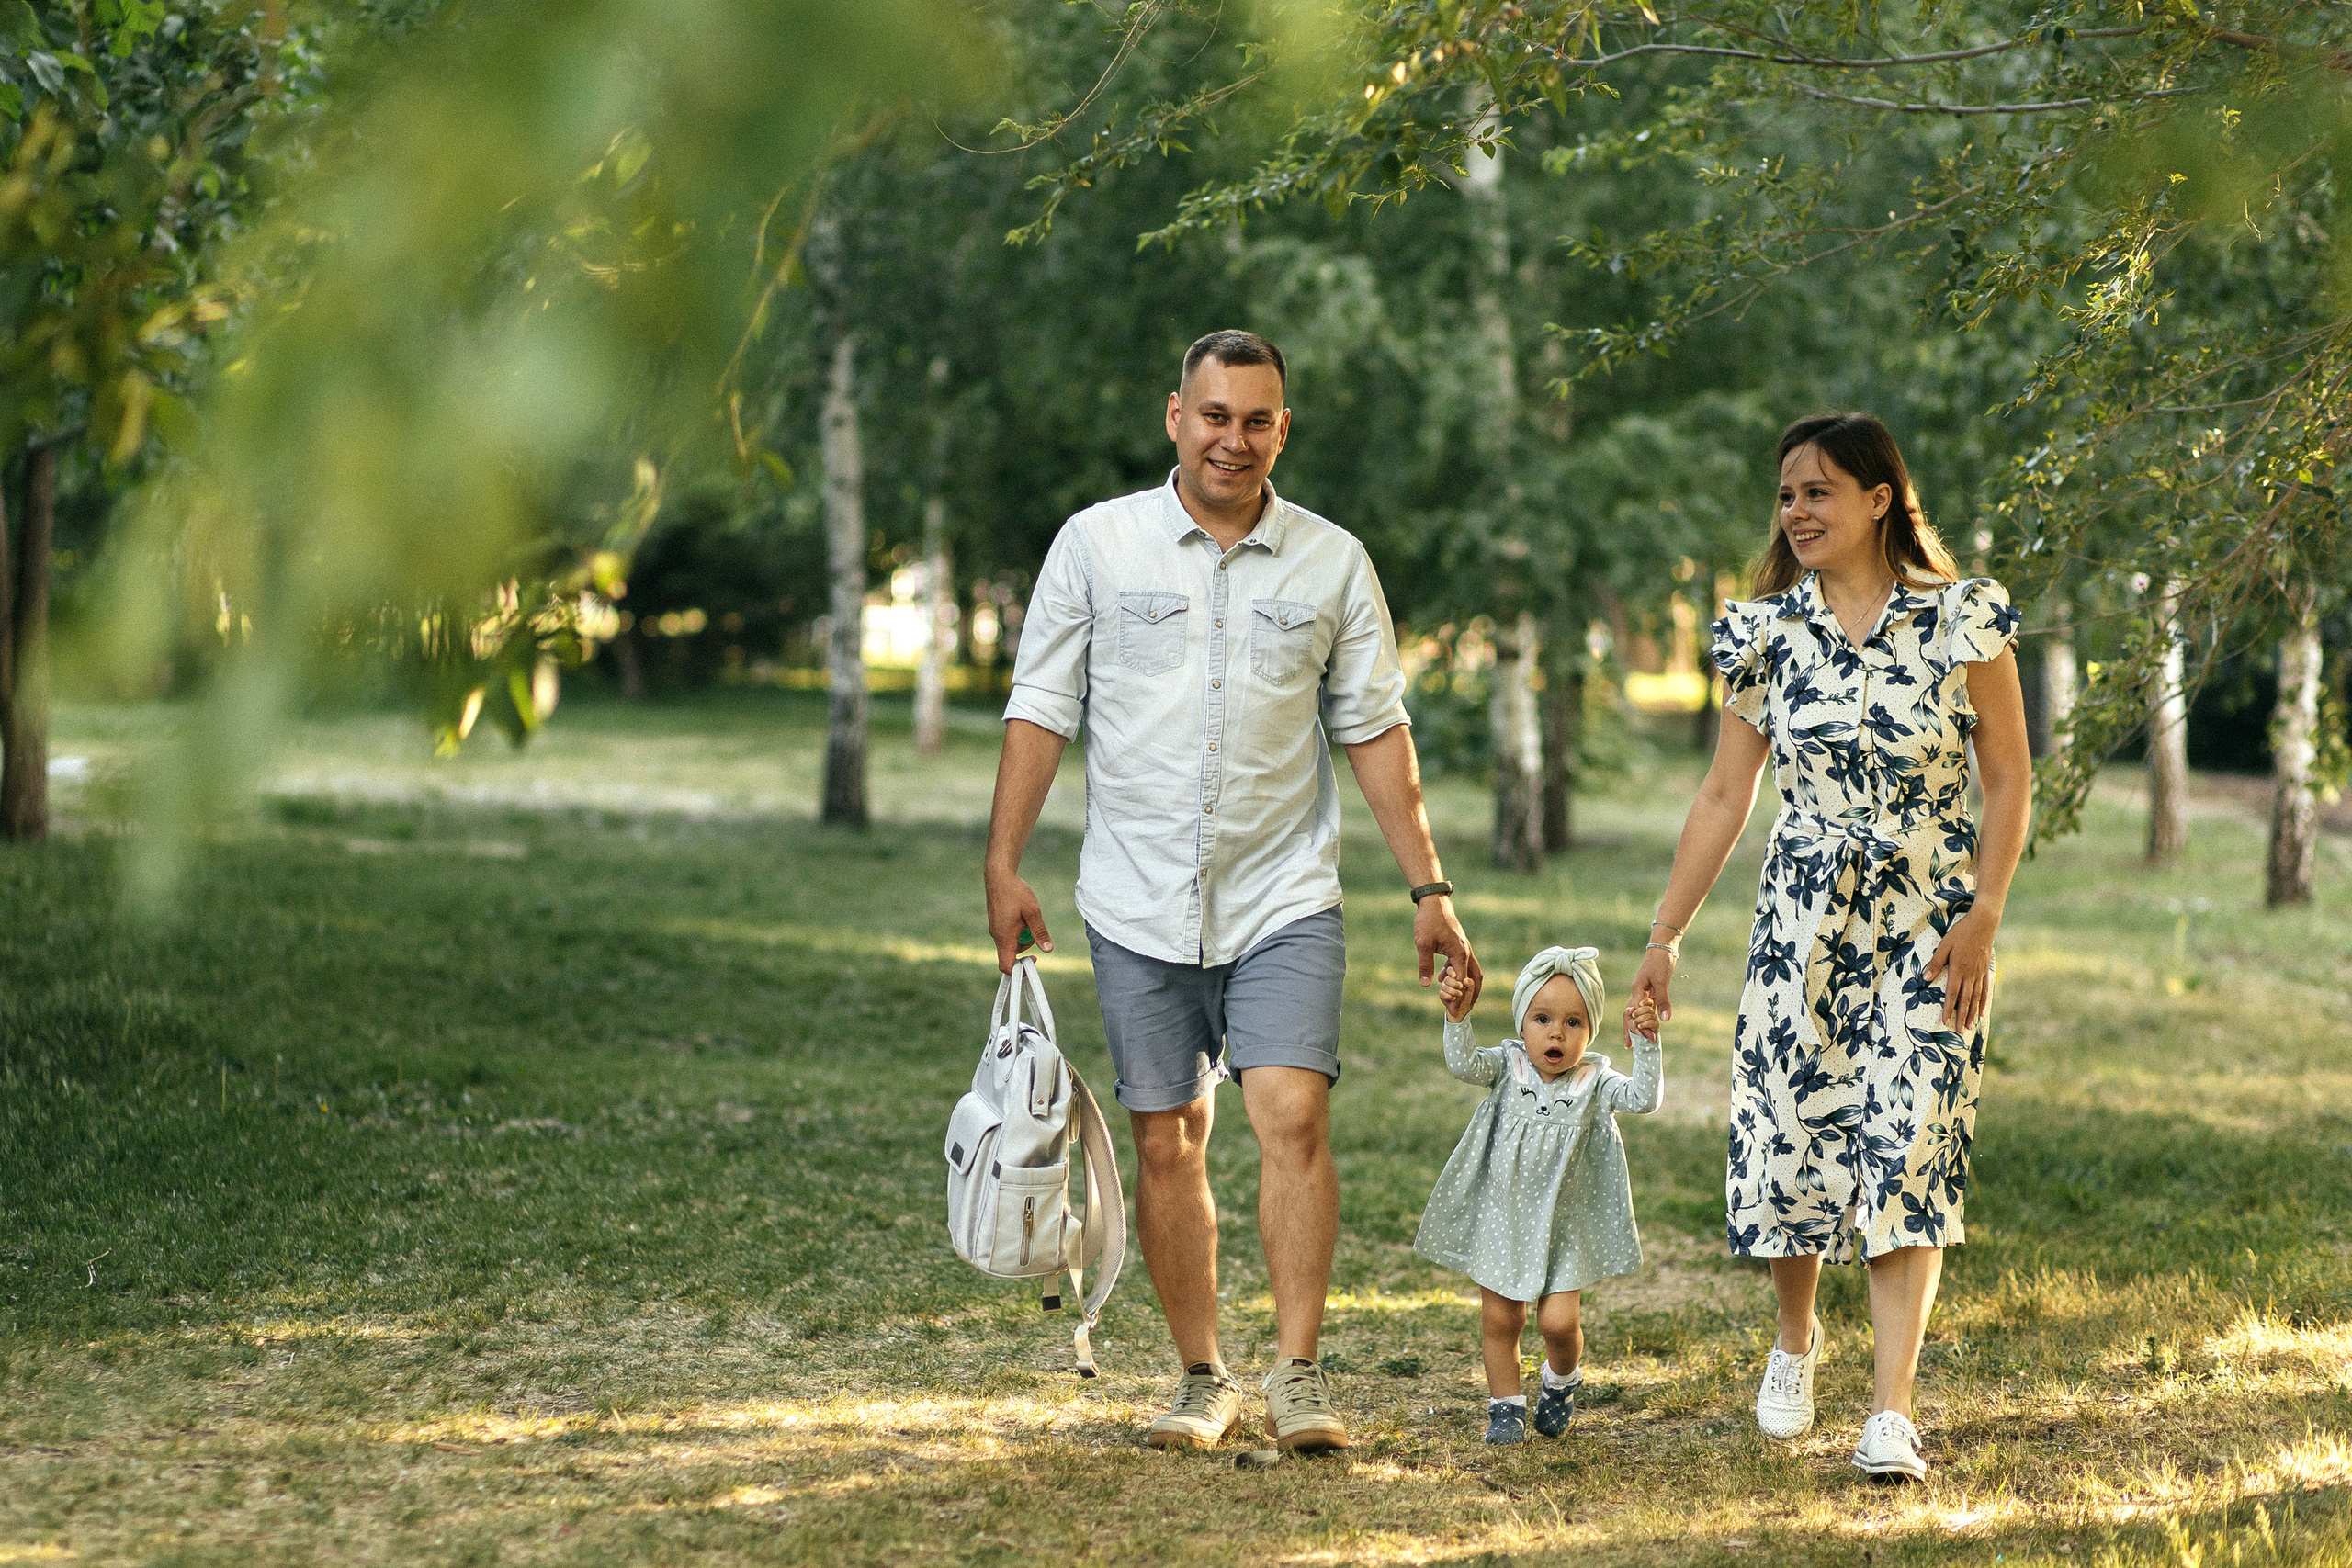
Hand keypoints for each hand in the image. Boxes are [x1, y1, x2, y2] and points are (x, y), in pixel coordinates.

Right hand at [985, 866, 1052, 972]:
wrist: (999, 876)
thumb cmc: (1015, 892)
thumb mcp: (1033, 912)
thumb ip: (1040, 932)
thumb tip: (1048, 950)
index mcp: (1005, 937)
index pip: (1006, 965)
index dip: (1019, 970)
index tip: (1033, 960)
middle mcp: (997, 936)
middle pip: (1012, 954)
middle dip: (1026, 947)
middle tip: (1034, 929)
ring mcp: (995, 929)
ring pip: (1010, 943)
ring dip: (1022, 936)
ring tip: (1028, 917)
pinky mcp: (996, 922)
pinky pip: (1007, 934)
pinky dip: (1016, 929)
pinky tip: (1021, 914)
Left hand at [1416, 894, 1480, 1012]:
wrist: (1434, 901)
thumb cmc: (1429, 920)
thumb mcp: (1423, 944)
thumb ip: (1425, 964)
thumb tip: (1425, 984)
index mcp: (1460, 953)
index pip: (1463, 981)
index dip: (1459, 996)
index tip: (1454, 1010)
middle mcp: (1466, 951)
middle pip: (1476, 977)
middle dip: (1472, 994)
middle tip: (1467, 1008)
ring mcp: (1464, 947)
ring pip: (1471, 970)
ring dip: (1466, 984)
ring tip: (1459, 997)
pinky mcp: (1458, 944)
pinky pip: (1463, 962)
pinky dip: (1458, 973)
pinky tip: (1443, 978)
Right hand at [1626, 944, 1675, 1034]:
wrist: (1663, 948)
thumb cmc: (1660, 962)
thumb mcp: (1662, 981)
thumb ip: (1663, 1000)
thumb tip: (1664, 1019)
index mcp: (1637, 991)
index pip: (1631, 1014)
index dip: (1635, 1028)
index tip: (1644, 1038)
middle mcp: (1638, 994)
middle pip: (1630, 1016)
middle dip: (1630, 1031)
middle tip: (1631, 1046)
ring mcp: (1644, 993)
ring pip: (1639, 1013)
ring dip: (1639, 1026)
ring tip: (1641, 1040)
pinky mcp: (1652, 991)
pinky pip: (1649, 1008)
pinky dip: (1649, 1018)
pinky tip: (1651, 1026)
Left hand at [1923, 910, 1995, 1030]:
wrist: (1983, 924)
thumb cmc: (1961, 933)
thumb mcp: (1944, 945)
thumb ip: (1936, 962)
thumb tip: (1926, 978)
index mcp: (1958, 969)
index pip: (1952, 994)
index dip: (1948, 1008)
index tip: (1945, 1021)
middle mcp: (1970, 975)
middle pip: (1965, 1000)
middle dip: (1962, 1017)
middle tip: (1960, 1032)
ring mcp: (1979, 973)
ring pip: (1976, 998)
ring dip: (1973, 1013)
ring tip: (1971, 1027)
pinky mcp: (1985, 970)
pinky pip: (1985, 990)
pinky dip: (1983, 1002)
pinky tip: (1982, 1012)